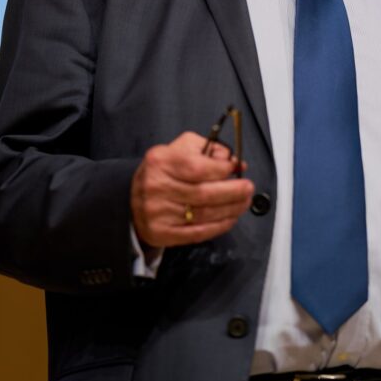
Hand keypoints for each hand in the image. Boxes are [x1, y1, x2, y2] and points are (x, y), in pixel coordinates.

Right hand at [131, 131, 254, 247]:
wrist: (132, 200)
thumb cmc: (162, 172)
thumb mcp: (178, 149)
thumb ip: (206, 147)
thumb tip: (231, 158)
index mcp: (160, 162)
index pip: (197, 167)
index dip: (222, 169)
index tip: (237, 167)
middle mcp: (156, 187)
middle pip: (204, 193)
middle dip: (233, 191)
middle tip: (248, 187)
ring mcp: (158, 213)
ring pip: (204, 214)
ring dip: (231, 209)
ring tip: (244, 202)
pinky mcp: (163, 233)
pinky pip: (198, 232)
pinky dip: (219, 226)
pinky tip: (231, 218)